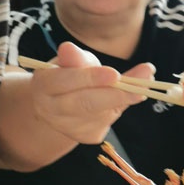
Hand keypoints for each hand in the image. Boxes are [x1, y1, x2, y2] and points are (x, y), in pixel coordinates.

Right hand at [26, 41, 154, 145]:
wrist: (60, 103)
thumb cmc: (69, 74)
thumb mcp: (73, 61)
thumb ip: (76, 57)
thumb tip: (69, 47)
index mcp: (42, 85)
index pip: (65, 81)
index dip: (90, 78)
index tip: (115, 73)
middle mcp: (50, 110)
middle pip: (84, 103)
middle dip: (114, 94)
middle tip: (141, 85)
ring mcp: (67, 127)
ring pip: (100, 113)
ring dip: (123, 99)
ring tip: (141, 86)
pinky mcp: (85, 137)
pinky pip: (107, 121)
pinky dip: (118, 107)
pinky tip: (119, 99)